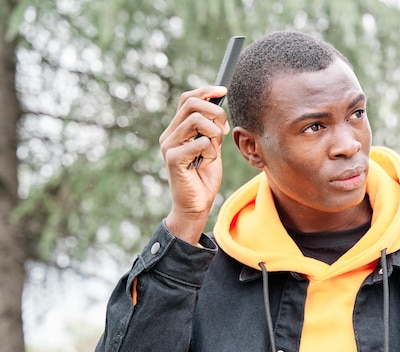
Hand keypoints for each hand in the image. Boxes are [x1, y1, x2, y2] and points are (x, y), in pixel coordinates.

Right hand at [159, 87, 229, 242]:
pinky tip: (207, 162)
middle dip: (215, 112)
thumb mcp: (212, 147)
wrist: (196, 205)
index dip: (206, 91)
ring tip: (215, 149)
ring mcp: (168, 146)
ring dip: (213, 133)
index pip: (187, 99)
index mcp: (178, 130)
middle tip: (224, 130)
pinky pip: (198, 142)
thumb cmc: (204, 177)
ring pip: (195, 120)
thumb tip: (219, 104)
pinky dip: (210, 151)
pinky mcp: (172, 159)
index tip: (223, 91)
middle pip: (191, 103)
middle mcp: (169, 135)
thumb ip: (213, 129)